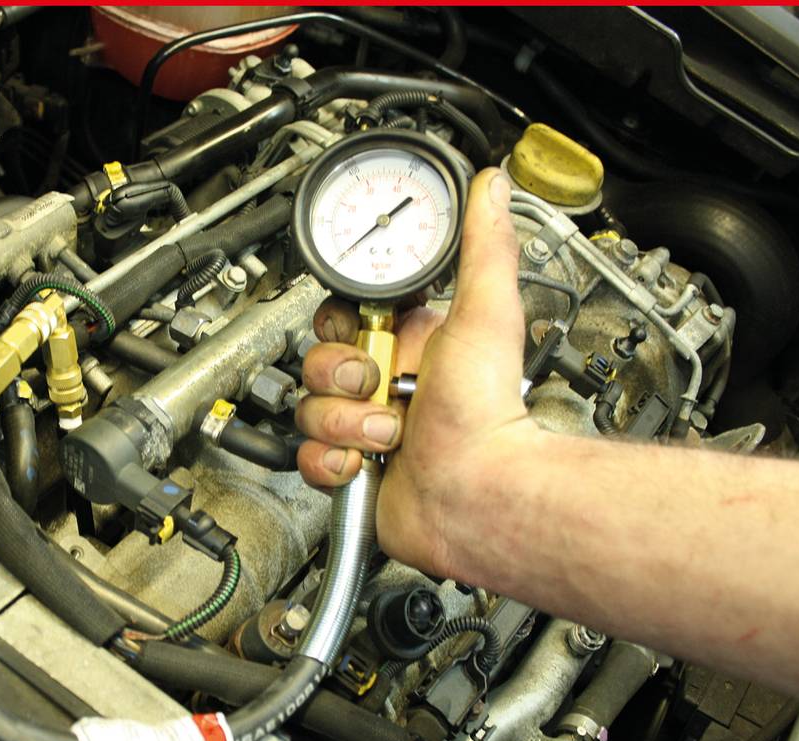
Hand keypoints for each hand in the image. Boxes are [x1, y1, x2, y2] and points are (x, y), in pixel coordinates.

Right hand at [296, 167, 542, 578]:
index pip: (341, 318)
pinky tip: (365, 463)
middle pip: (314, 363)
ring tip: (385, 432)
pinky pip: (308, 458)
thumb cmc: (488, 415)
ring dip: (342, 422)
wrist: (480, 496)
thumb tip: (490, 186)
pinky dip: (331, 462)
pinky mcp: (351, 470)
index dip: (339, 326)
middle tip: (376, 386)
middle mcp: (383, 386)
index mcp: (407, 346)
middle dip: (339, 377)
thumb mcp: (485, 315)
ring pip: (307, 411)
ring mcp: (364, 429)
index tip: (356, 332)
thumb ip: (482, 246)